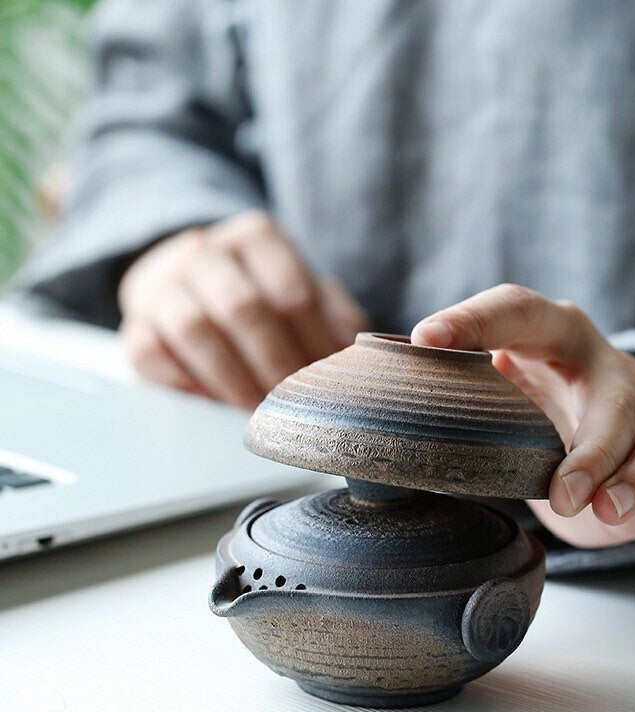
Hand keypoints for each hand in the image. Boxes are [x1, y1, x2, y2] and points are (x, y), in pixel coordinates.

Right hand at [119, 210, 368, 407]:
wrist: (188, 278)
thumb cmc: (258, 290)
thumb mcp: (301, 287)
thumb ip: (333, 314)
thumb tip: (360, 357)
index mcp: (257, 237)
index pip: (291, 292)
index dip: (312, 344)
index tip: (327, 382)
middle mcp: (205, 250)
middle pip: (242, 308)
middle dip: (274, 364)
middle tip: (294, 403)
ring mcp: (163, 283)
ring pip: (193, 328)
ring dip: (232, 378)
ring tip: (258, 410)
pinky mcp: (134, 321)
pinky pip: (148, 352)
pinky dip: (182, 383)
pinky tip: (211, 403)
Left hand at [411, 284, 634, 592]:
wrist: (570, 418)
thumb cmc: (516, 396)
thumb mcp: (479, 383)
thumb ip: (435, 383)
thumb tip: (357, 378)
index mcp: (552, 335)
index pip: (519, 310)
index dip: (476, 319)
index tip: (427, 341)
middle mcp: (604, 373)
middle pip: (612, 396)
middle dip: (588, 444)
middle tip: (556, 487)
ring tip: (607, 513)